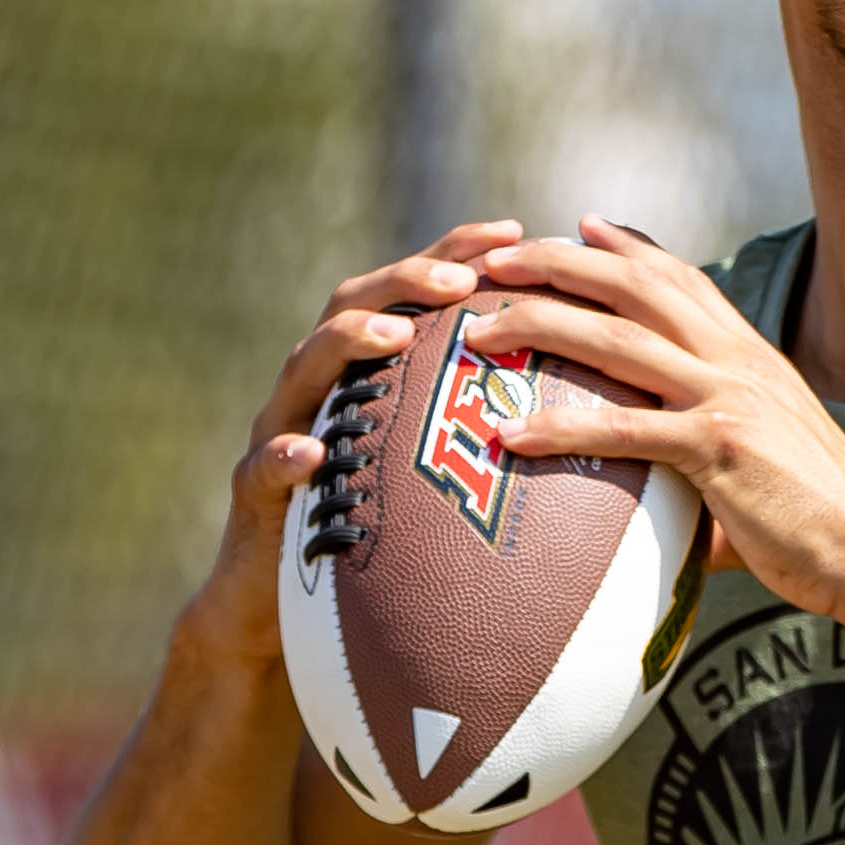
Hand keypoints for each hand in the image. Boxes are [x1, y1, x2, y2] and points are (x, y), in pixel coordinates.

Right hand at [177, 221, 528, 666]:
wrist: (278, 613)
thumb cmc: (376, 544)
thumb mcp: (436, 485)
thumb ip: (487, 442)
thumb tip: (591, 428)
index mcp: (368, 374)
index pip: (412, 294)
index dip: (457, 253)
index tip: (515, 232)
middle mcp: (321, 388)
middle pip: (352, 305)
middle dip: (407, 278)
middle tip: (462, 278)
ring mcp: (281, 433)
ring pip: (303, 368)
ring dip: (348, 341)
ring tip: (397, 332)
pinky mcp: (253, 496)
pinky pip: (261, 469)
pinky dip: (285, 456)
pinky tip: (309, 454)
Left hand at [463, 220, 844, 627]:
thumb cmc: (823, 525)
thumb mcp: (765, 468)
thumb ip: (709, 469)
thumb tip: (673, 514)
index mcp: (752, 355)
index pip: (682, 278)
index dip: (627, 247)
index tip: (578, 226)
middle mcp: (737, 360)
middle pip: (634, 287)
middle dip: (559, 263)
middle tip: (496, 260)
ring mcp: (729, 397)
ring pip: (617, 340)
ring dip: (541, 326)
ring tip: (481, 330)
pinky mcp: (721, 447)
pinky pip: (625, 428)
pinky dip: (561, 429)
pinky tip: (510, 437)